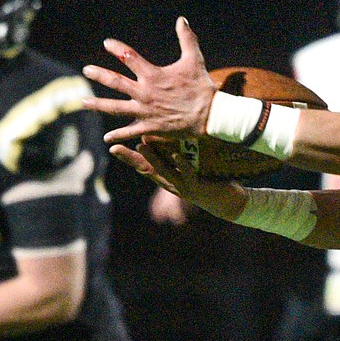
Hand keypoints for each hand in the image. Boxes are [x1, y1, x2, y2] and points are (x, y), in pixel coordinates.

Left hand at [82, 17, 216, 144]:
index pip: (129, 57)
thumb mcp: (194, 59)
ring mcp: (145, 111)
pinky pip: (129, 131)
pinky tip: (106, 139)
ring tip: (83, 102)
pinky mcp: (150, 126)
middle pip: (116, 82)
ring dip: (98, 104)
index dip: (116, 48)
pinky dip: (117, 135)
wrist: (209, 115)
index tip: (107, 43)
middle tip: (86, 70)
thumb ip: (186, 39)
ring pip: (115, 107)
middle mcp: (145, 92)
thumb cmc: (201, 86)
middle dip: (99, 75)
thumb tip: (181, 19)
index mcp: (153, 75)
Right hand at [111, 140, 244, 220]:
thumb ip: (178, 155)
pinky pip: (187, 174)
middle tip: (115, 147)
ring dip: (152, 158)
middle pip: (146, 169)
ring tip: (141, 144)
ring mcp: (182, 186)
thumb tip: (167, 138)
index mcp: (166, 178)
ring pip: (164, 171)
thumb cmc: (209, 181)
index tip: (112, 145)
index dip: (128, 157)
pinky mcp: (196, 187)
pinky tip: (175, 154)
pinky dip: (181, 164)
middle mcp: (170, 183)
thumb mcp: (191, 168)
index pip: (143, 165)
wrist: (227, 202)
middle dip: (130, 158)